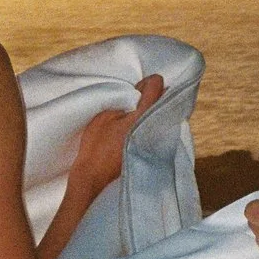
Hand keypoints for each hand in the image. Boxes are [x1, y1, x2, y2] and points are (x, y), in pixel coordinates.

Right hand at [67, 75, 164, 202]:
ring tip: (136, 112)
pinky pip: (160, 128)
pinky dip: (152, 122)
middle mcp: (157, 127)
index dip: (147, 83)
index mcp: (145, 115)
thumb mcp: (107, 115)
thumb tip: (140, 94)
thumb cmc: (97, 144)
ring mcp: (158, 141)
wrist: (94, 175)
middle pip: (164, 100)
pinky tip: (139, 125)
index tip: (137, 87)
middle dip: (153, 95)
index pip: (157, 87)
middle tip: (136, 97)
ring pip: (163, 115)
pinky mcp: (155, 151)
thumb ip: (126, 101)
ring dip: (153, 109)